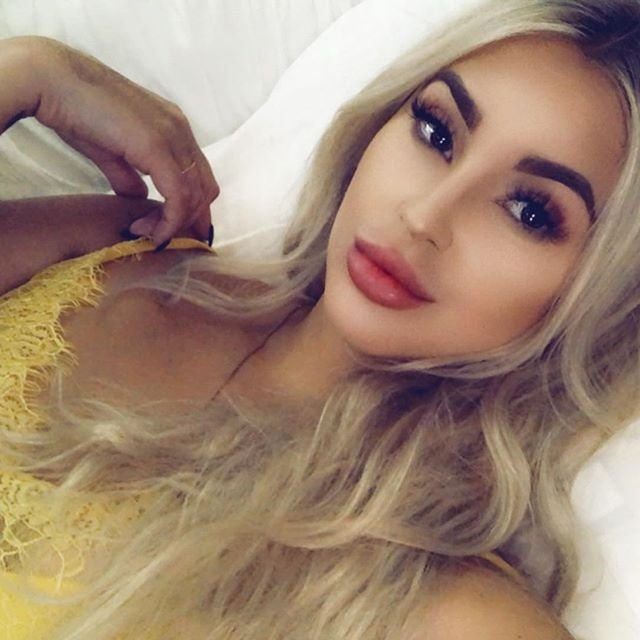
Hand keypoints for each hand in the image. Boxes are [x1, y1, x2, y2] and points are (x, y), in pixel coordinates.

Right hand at [2, 36, 218, 245]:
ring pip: (195, 196)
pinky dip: (170, 221)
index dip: (194, 208)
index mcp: (174, 127)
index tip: (176, 231)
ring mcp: (173, 136)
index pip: (199, 175)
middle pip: (205, 188)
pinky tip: (152, 233)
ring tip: (148, 235)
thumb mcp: (111, 152)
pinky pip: (179, 197)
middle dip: (191, 221)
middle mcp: (181, 130)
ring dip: (175, 224)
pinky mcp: (158, 147)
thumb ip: (129, 176)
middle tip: (164, 239)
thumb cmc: (76, 111)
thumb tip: (139, 198)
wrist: (53, 82)